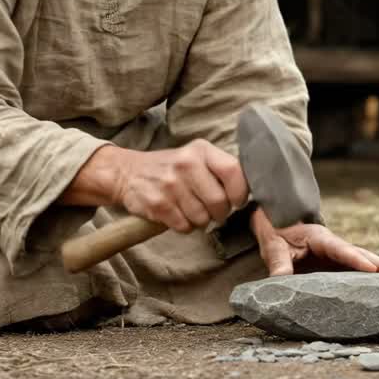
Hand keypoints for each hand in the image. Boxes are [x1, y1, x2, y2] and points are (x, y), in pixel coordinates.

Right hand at [63, 140, 249, 232]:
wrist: (127, 172)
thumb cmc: (171, 169)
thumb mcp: (196, 158)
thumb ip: (220, 170)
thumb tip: (251, 190)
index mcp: (201, 151)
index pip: (234, 172)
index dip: (240, 192)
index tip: (236, 200)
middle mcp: (186, 164)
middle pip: (219, 202)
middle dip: (220, 213)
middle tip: (211, 210)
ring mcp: (170, 184)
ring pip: (202, 218)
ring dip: (200, 221)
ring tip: (190, 209)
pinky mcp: (157, 204)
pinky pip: (184, 226)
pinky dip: (184, 226)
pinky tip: (177, 214)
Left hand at [250, 208, 378, 276]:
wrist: (275, 223)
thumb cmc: (275, 232)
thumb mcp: (272, 246)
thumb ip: (278, 263)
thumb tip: (281, 281)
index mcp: (320, 238)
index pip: (341, 249)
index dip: (356, 259)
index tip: (371, 269)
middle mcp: (333, 245)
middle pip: (361, 253)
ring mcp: (336, 255)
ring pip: (363, 260)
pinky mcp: (334, 263)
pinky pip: (354, 270)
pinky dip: (370, 277)